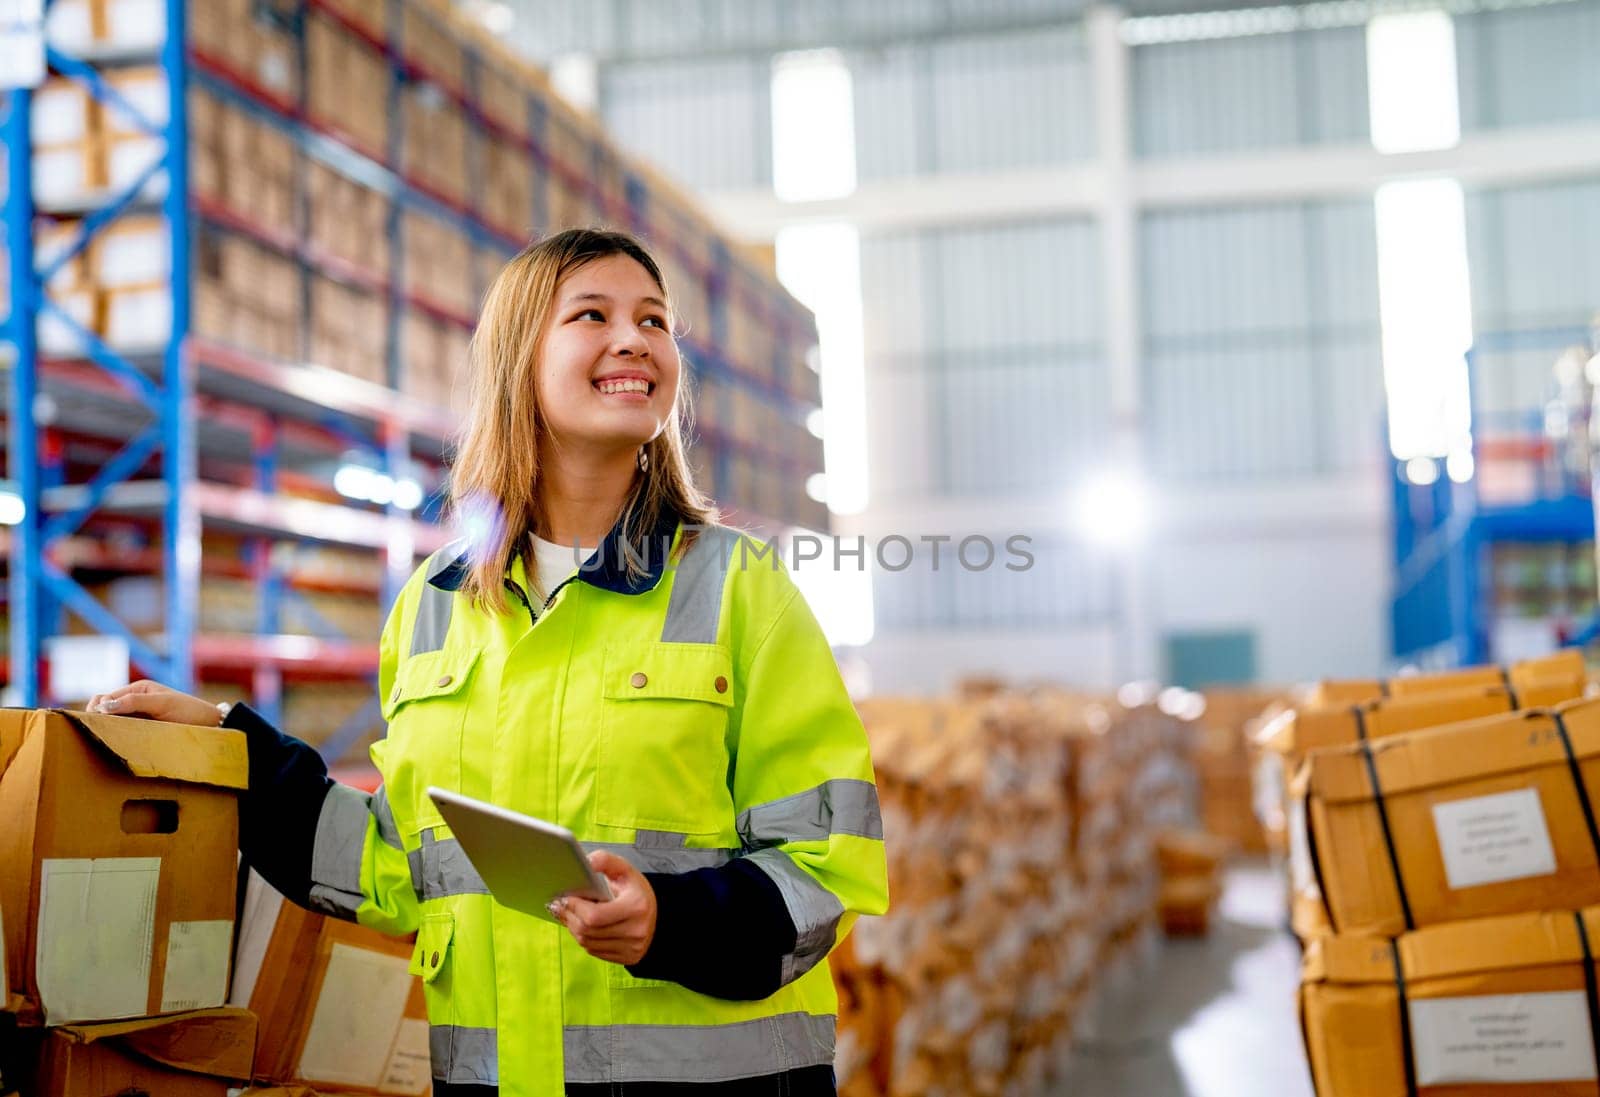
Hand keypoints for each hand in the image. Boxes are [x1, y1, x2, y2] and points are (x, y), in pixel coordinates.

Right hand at [86, 680, 221, 726]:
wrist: (210, 725)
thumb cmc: (189, 711)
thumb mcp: (162, 703)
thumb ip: (135, 702)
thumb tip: (104, 706)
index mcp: (138, 689)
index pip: (106, 697)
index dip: (98, 709)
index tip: (97, 721)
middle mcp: (135, 700)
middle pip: (104, 708)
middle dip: (96, 717)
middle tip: (95, 730)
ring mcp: (138, 716)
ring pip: (111, 721)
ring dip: (106, 727)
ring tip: (103, 736)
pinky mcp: (142, 729)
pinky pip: (122, 731)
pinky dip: (116, 735)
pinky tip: (114, 741)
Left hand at [549, 850, 656, 965]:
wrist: (657, 914)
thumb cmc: (636, 891)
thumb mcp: (624, 870)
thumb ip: (605, 860)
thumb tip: (586, 862)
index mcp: (636, 907)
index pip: (594, 916)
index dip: (574, 907)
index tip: (565, 897)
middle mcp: (636, 931)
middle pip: (588, 931)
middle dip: (569, 917)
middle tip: (559, 905)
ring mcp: (632, 948)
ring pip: (588, 943)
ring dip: (573, 929)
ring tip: (567, 915)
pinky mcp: (628, 958)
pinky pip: (594, 951)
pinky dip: (584, 939)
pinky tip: (581, 927)